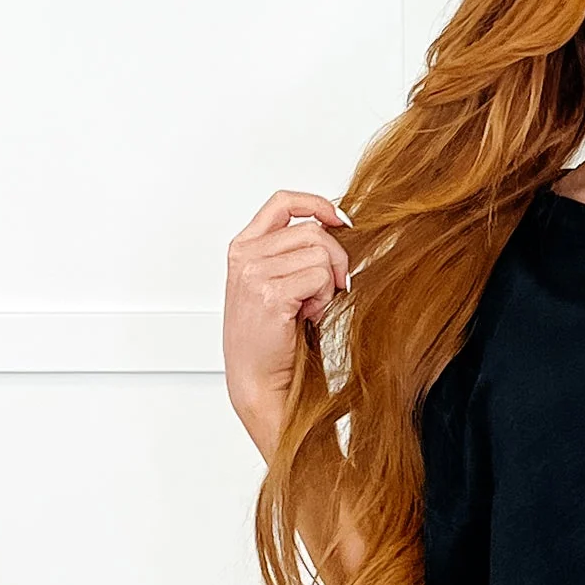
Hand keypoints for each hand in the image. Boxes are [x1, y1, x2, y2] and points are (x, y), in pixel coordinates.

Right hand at [222, 189, 352, 452]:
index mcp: (244, 247)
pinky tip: (308, 316)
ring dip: (327, 284)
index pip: (282, 202)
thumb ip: (295, 255)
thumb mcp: (279, 286)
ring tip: (309, 308)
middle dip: (335, 258)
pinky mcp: (270, 293)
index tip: (341, 220)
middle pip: (312, 230)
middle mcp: (245, 256)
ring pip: (320, 253)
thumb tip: (336, 230)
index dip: (317, 205)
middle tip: (331, 289)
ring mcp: (254, 273)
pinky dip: (324, 298)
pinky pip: (320, 277)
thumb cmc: (272, 341)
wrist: (259, 381)